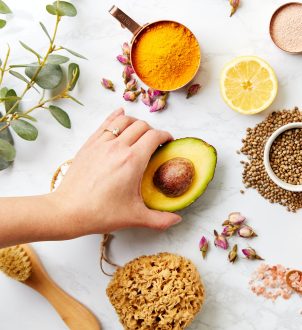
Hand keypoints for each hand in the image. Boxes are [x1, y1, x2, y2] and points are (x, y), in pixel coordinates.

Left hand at [52, 108, 181, 237]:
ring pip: (123, 120)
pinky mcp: (88, 145)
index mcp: (133, 161)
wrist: (68, 211)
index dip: (165, 136)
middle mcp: (118, 147)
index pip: (154, 136)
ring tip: (140, 131)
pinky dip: (115, 117)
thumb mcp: (135, 217)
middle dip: (152, 130)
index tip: (168, 142)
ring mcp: (101, 144)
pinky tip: (120, 114)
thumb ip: (160, 220)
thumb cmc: (100, 213)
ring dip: (135, 122)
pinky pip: (105, 124)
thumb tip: (177, 220)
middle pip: (141, 125)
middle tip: (155, 141)